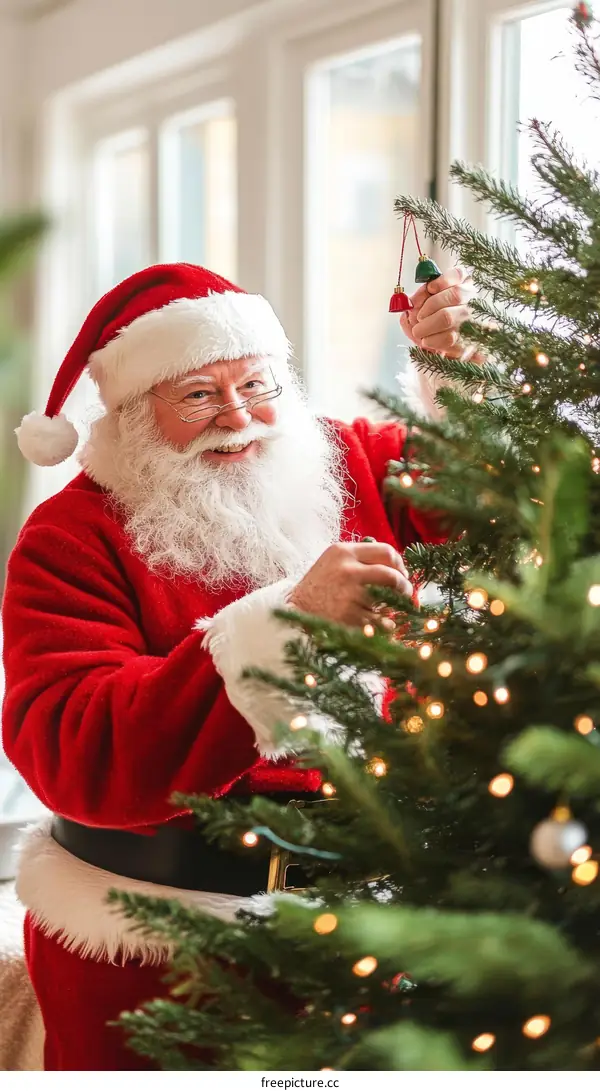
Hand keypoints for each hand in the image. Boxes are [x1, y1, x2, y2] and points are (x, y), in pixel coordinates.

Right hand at [288, 541, 412, 627]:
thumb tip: (397, 567)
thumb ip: (361, 559)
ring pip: (388, 599)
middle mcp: (347, 570)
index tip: (402, 574)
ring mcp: (349, 594)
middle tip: (407, 593)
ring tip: (388, 609)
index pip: (386, 551)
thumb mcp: (333, 561)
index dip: (400, 564)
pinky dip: (385, 624)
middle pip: (391, 575)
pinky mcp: (349, 616)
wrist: (295, 610)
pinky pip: (381, 621)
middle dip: (404, 586)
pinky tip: (378, 623)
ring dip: (393, 606)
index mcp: (344, 552)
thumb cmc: (319, 586)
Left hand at [400, 266, 481, 359]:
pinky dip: (433, 340)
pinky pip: (449, 339)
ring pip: (449, 317)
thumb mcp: (425, 301)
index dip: (443, 280)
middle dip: (430, 306)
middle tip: (418, 318)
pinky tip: (427, 341)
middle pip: (455, 295)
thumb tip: (412, 302)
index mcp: (462, 285)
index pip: (459, 275)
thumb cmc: (431, 317)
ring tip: (418, 331)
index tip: (430, 288)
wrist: (443, 342)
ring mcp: (474, 319)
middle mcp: (471, 299)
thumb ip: (421, 296)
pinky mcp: (469, 340)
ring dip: (428, 325)